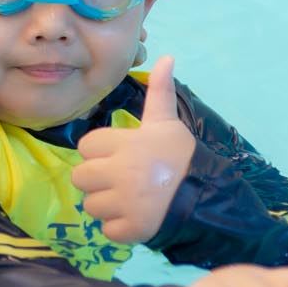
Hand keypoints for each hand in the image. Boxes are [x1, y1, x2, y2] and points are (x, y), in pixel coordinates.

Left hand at [71, 55, 193, 244]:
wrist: (207, 196)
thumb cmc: (181, 156)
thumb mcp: (167, 123)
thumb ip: (160, 92)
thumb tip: (166, 56)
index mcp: (126, 145)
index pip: (86, 146)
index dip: (100, 151)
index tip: (120, 155)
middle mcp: (121, 173)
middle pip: (80, 177)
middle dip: (97, 180)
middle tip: (121, 180)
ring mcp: (125, 203)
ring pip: (90, 206)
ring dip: (106, 205)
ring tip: (130, 199)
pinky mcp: (131, 229)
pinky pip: (106, 230)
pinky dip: (118, 227)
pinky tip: (136, 217)